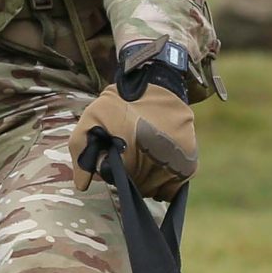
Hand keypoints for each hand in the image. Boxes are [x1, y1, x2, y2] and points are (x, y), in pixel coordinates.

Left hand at [69, 67, 197, 202]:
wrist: (156, 82)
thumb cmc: (120, 102)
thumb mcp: (92, 119)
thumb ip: (81, 154)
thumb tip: (82, 185)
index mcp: (130, 156)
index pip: (119, 184)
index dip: (113, 172)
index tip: (114, 156)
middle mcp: (155, 164)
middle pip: (138, 189)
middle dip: (130, 177)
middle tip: (129, 154)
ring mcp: (175, 165)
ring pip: (155, 191)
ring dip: (147, 180)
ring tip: (143, 156)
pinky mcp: (189, 164)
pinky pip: (172, 189)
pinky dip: (164, 182)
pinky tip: (156, 164)